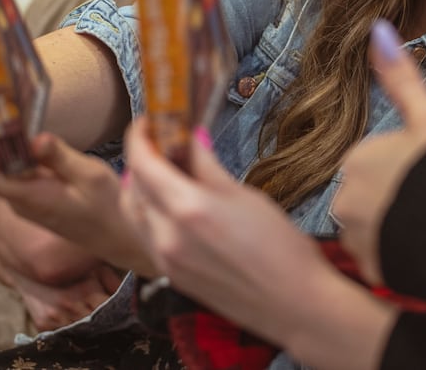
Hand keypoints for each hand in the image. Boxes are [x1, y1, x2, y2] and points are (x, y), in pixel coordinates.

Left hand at [0, 106, 148, 273]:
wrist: (116, 237)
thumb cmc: (108, 208)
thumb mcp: (91, 177)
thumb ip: (62, 158)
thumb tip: (37, 138)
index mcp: (31, 199)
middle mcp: (20, 201)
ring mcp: (23, 199)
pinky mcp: (30, 193)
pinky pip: (8, 167)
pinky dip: (1, 143)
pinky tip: (5, 122)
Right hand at [10, 263, 120, 331]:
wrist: (33, 264)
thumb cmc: (71, 264)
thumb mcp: (95, 267)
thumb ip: (113, 283)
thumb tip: (131, 298)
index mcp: (87, 291)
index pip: (108, 311)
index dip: (115, 313)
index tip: (121, 313)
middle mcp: (70, 305)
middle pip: (95, 324)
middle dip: (102, 321)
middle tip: (107, 316)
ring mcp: (55, 316)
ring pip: (78, 330)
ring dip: (85, 326)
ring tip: (87, 315)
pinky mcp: (42, 323)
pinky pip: (61, 333)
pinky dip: (68, 328)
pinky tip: (71, 318)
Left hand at [121, 119, 343, 345]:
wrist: (293, 304)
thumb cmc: (281, 248)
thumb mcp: (245, 195)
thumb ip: (207, 167)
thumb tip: (190, 140)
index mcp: (188, 209)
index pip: (143, 164)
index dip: (139, 138)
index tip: (147, 122)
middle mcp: (167, 236)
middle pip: (132, 188)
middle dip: (138, 159)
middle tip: (156, 142)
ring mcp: (166, 260)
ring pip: (134, 214)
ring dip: (138, 187)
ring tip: (161, 171)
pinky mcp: (171, 276)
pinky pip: (146, 236)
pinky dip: (148, 213)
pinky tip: (170, 204)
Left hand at [333, 20, 425, 284]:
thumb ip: (401, 77)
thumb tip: (378, 28)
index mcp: (356, 158)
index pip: (375, 161)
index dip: (406, 168)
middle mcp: (343, 197)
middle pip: (371, 195)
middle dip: (396, 201)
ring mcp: (353, 237)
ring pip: (373, 229)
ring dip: (395, 230)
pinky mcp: (367, 268)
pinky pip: (379, 258)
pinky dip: (397, 257)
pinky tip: (423, 253)